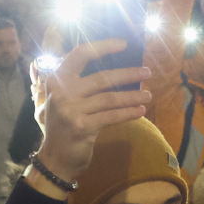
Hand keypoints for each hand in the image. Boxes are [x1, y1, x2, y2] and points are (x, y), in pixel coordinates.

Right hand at [30, 39, 152, 198]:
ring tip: (148, 95)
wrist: (55, 159)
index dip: (103, 46)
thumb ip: (69, 80)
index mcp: (56, 80)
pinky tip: (141, 110)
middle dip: (128, 74)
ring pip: (110, 98)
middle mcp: (62, 93)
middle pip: (101, 78)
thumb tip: (98, 61)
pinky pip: (111, 116)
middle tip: (147, 72)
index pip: (80, 54)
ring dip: (132, 95)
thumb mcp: (57, 100)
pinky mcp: (82, 127)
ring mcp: (71, 110)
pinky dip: (128, 113)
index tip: (124, 44)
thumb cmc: (61, 126)